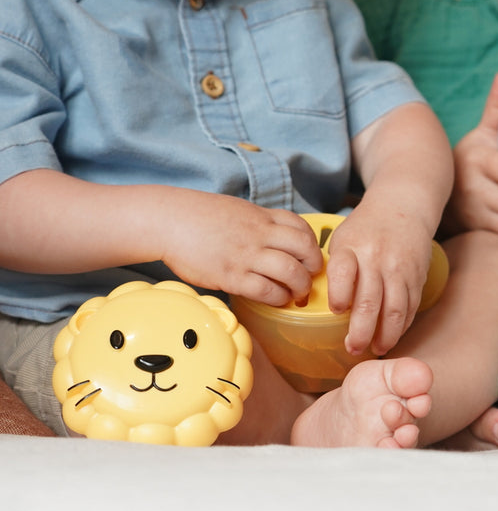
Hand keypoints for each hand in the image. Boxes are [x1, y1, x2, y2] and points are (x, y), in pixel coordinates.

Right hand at [158, 189, 322, 303]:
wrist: (169, 221)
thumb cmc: (199, 217)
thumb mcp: (237, 210)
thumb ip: (258, 223)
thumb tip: (273, 239)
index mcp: (261, 216)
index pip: (301, 227)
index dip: (312, 244)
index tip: (309, 257)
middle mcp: (259, 233)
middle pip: (304, 248)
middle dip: (314, 266)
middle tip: (310, 278)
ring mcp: (246, 254)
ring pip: (291, 271)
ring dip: (300, 286)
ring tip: (296, 294)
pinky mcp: (232, 276)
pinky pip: (266, 290)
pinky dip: (278, 298)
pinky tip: (276, 300)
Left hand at [324, 202, 431, 357]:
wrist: (404, 206)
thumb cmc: (365, 228)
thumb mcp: (343, 239)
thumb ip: (335, 270)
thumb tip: (320, 307)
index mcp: (351, 246)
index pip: (343, 273)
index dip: (339, 295)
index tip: (336, 310)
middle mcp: (377, 257)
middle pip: (369, 301)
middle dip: (360, 332)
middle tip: (353, 348)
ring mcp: (400, 268)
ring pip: (394, 310)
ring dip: (385, 336)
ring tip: (376, 349)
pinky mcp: (417, 276)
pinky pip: (411, 307)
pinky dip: (402, 326)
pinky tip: (392, 335)